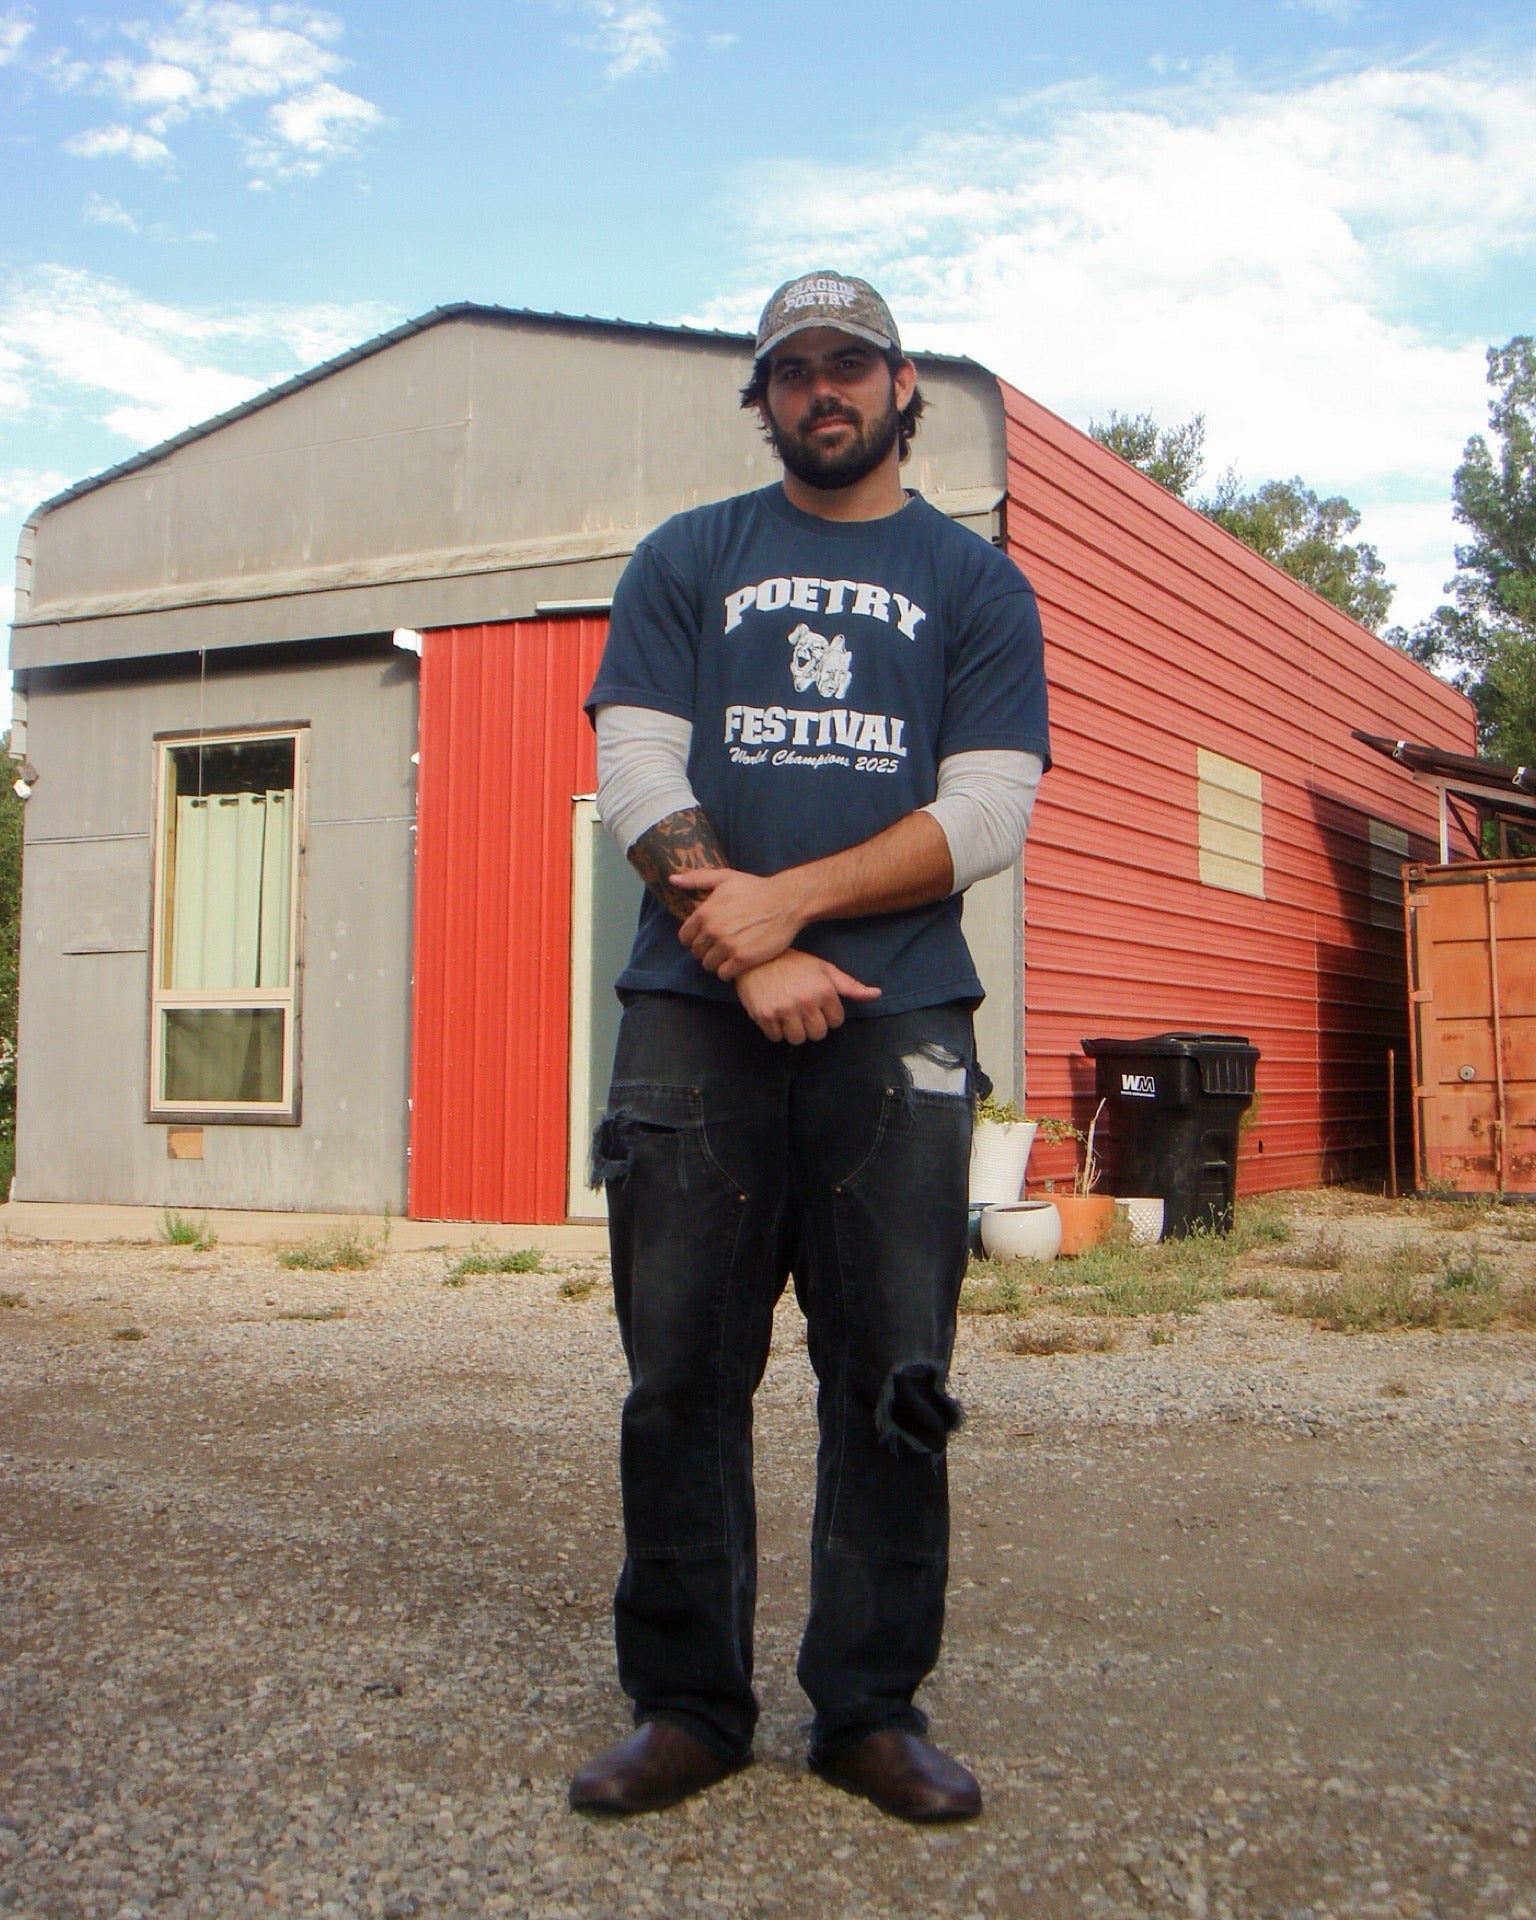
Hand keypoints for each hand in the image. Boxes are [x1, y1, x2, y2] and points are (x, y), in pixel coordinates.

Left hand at [672, 868, 805, 980]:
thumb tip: (673, 879)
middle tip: (720, 947)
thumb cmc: (756, 888)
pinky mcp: (743, 959)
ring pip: (709, 965)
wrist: (786, 901)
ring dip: (717, 962)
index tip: (706, 938)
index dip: (694, 939)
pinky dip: (728, 972)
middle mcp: (713, 930)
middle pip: (697, 953)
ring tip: (728, 955)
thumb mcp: (725, 878)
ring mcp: (728, 945)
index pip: (685, 937)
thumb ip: (696, 879)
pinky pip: (724, 974)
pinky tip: (736, 963)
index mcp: (705, 912)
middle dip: (706, 951)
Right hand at [734, 948, 880, 1043]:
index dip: (826, 1015)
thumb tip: (877, 994)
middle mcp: (806, 1001)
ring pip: (797, 1039)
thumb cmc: (793, 963)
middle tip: (801, 1011)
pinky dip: (774, 1030)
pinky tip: (773, 1013)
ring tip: (787, 1014)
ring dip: (793, 1030)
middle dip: (811, 1025)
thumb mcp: (824, 969)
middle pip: (818, 1034)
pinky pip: (775, 1037)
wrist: (755, 957)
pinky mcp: (765, 1015)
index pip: (836, 1022)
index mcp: (824, 990)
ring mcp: (785, 1009)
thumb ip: (850, 986)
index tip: (816, 1005)